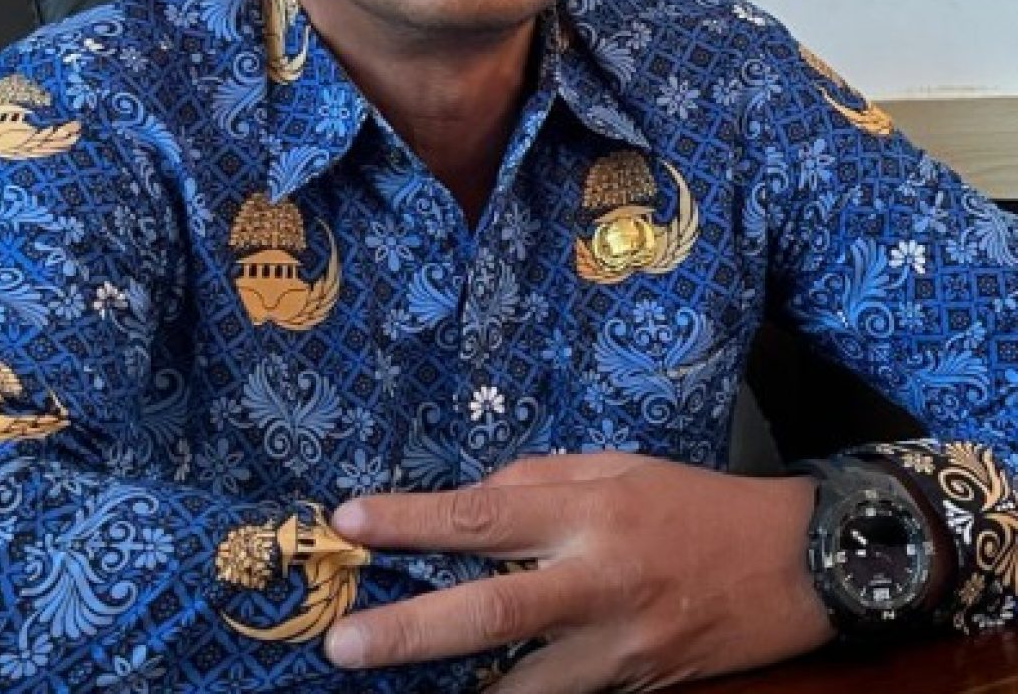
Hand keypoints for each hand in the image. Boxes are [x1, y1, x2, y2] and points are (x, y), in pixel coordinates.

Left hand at [324, 452, 833, 691]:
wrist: (794, 565)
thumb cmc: (694, 502)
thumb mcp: (617, 467)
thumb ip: (539, 481)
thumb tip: (473, 502)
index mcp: (590, 513)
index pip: (484, 516)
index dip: (413, 520)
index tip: (350, 521)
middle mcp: (598, 584)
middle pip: (490, 613)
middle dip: (410, 632)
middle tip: (343, 646)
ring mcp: (618, 651)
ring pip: (521, 685)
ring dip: (453, 689)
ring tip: (390, 686)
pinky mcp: (636, 691)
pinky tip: (474, 693)